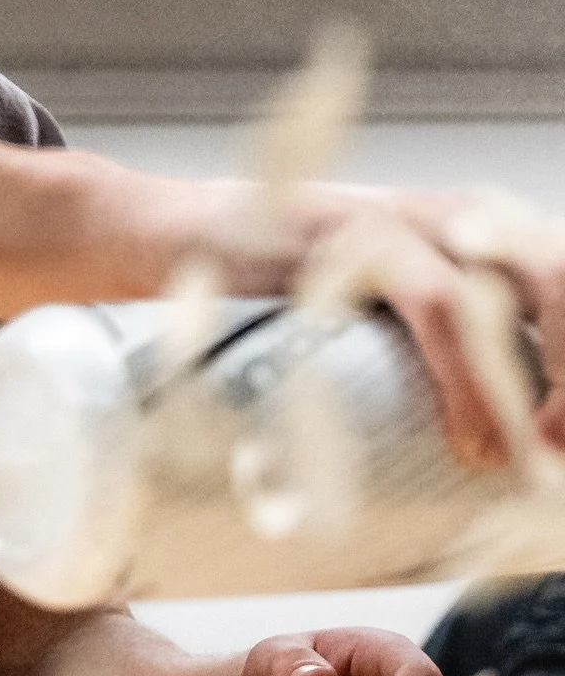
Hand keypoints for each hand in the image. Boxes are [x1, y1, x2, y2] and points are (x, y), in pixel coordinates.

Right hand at [155, 174, 564, 465]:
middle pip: (554, 272)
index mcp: (455, 236)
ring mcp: (394, 218)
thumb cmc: (253, 290)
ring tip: (532, 457)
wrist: (151, 235)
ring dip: (543, 381)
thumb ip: (410, 355)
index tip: (563, 440)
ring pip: (517, 281)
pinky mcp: (345, 234)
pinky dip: (467, 375)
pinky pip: (432, 299)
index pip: (551, 280)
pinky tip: (472, 438)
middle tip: (559, 450)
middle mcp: (440, 217)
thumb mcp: (352, 316)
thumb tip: (468, 458)